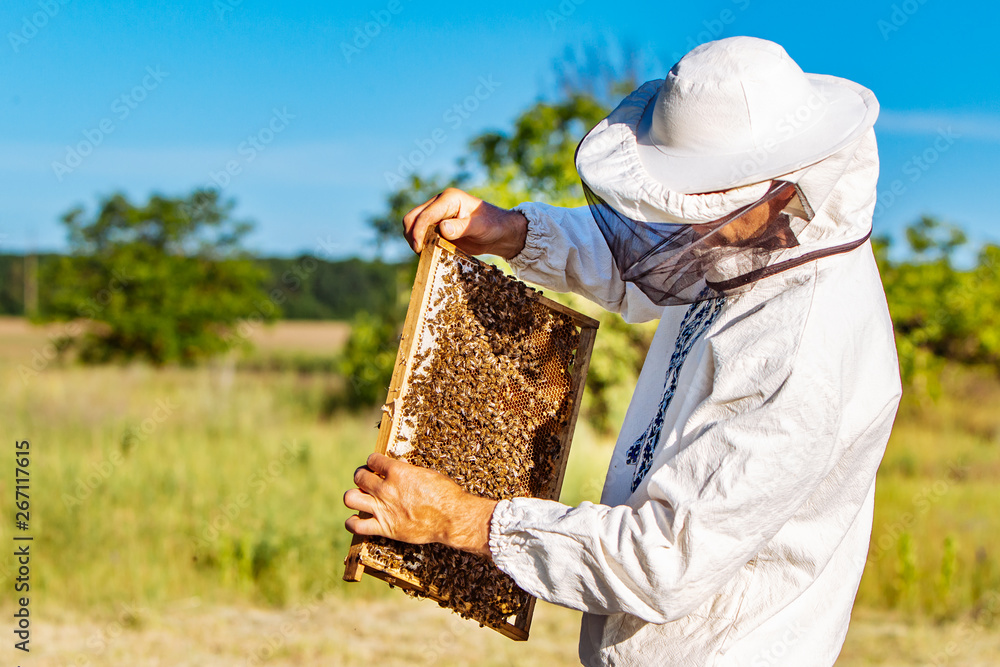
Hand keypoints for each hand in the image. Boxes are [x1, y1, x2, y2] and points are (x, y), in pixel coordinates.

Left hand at [344, 453, 497, 558]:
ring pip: (350, 498)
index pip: (372, 460)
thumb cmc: (444, 494)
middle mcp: (386, 489)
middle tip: (368, 481)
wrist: (451, 518)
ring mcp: (383, 509)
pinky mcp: (384, 527)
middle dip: (362, 476)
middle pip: (358, 476)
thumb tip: (398, 468)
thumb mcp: (426, 474)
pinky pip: (357, 526)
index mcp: (397, 471)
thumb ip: (408, 471)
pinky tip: (357, 520)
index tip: (377, 466)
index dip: (374, 462)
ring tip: (361, 498)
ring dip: (354, 495)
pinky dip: (353, 522)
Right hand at [402, 188, 527, 258]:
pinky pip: (420, 234)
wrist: (499, 232)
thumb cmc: (493, 225)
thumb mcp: (480, 227)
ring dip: (414, 240)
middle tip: (419, 252)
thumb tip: (442, 228)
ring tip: (425, 253)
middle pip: (412, 217)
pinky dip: (420, 244)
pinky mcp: (436, 226)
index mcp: (449, 198)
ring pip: (412, 225)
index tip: (419, 248)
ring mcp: (436, 215)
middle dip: (412, 234)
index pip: (426, 214)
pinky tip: (429, 253)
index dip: (418, 231)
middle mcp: (438, 204)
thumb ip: (462, 227)